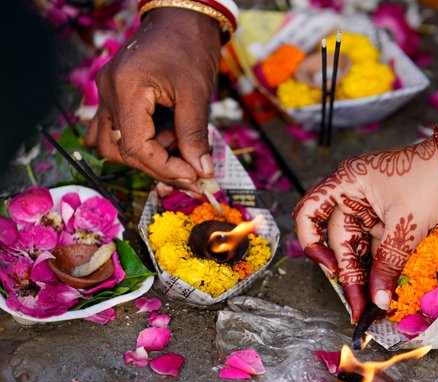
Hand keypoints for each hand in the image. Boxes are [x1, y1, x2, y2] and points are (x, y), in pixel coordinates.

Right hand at [86, 8, 221, 192]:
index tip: (192, 178)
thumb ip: (195, 135)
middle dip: (159, 168)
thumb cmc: (190, 47)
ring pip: (112, 144)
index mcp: (126, 89)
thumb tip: (201, 172)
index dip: (165, 169)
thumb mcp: (197, 94)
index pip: (136, 147)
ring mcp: (108, 94)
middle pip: (121, 151)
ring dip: (145, 158)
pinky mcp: (115, 95)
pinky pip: (113, 130)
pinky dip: (137, 144)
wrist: (182, 18)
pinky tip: (165, 143)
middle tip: (192, 176)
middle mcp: (108, 93)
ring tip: (180, 153)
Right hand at [293, 141, 437, 322]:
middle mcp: (352, 194)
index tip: (331, 270)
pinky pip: (377, 246)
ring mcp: (370, 206)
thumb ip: (387, 264)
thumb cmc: (432, 180)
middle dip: (348, 273)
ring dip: (365, 275)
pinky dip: (381, 266)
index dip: (311, 243)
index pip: (308, 213)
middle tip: (359, 307)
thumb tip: (377, 301)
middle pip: (338, 240)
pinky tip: (384, 289)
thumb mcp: (405, 226)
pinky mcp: (387, 217)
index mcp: (346, 183)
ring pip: (358, 247)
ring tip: (372, 305)